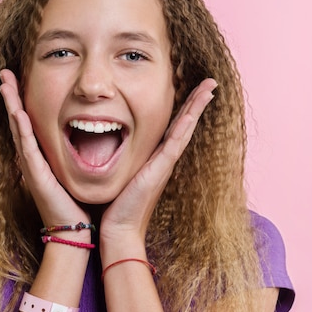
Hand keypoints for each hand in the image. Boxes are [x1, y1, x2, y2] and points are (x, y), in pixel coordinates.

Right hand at [0, 69, 89, 227]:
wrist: (74, 231)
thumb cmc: (78, 203)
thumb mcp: (77, 172)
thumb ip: (81, 153)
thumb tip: (95, 135)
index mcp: (42, 156)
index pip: (29, 122)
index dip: (22, 100)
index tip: (20, 78)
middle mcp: (32, 159)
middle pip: (18, 120)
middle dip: (11, 96)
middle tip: (5, 72)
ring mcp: (31, 166)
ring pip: (18, 129)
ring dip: (11, 105)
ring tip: (4, 83)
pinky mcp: (36, 176)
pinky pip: (27, 148)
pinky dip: (22, 129)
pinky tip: (18, 112)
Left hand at [99, 78, 217, 251]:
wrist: (118, 229)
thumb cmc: (115, 205)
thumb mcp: (117, 174)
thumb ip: (115, 159)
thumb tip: (101, 143)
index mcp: (154, 158)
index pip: (172, 126)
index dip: (183, 108)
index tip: (191, 89)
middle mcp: (164, 158)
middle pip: (184, 123)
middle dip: (196, 102)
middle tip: (210, 82)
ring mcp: (165, 162)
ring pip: (185, 128)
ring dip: (197, 106)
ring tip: (210, 87)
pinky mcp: (161, 168)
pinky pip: (177, 140)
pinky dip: (187, 123)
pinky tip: (194, 109)